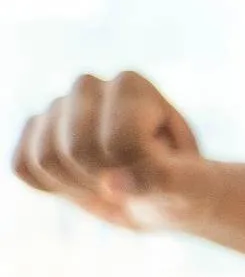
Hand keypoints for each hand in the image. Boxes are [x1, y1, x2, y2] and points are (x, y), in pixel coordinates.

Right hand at [12, 72, 205, 229]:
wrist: (167, 192)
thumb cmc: (185, 185)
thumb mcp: (190, 186)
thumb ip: (159, 180)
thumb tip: (111, 184)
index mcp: (131, 84)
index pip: (120, 142)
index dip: (139, 172)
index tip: (162, 170)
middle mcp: (88, 85)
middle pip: (77, 150)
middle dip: (109, 179)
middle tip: (134, 180)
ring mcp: (57, 106)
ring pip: (46, 159)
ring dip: (81, 186)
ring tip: (110, 180)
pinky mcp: (35, 131)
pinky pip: (23, 167)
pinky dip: (54, 187)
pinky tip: (84, 181)